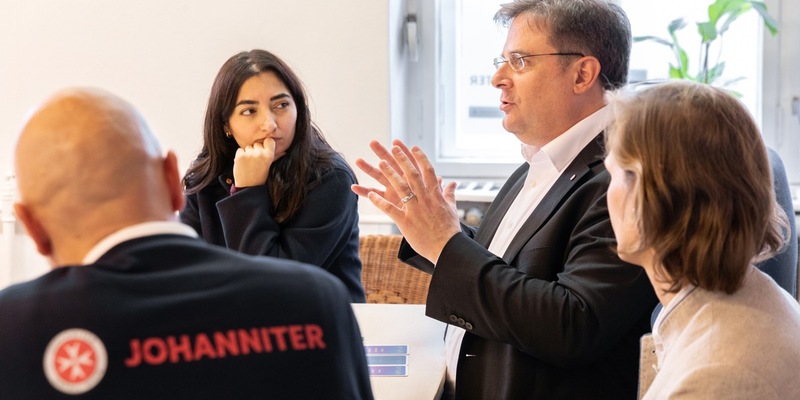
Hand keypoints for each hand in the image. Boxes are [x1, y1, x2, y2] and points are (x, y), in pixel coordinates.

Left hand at [233, 138, 275, 186]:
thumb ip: (275, 157)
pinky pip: (240, 150)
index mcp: (269, 155)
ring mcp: (249, 154)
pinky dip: (240, 155)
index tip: (264, 150)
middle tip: (255, 161)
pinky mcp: (240, 156)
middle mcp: (260, 153)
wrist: (248, 187)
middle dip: (256, 150)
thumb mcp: (269, 166)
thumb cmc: (259, 177)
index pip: (269, 140)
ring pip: (248, 147)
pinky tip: (243, 163)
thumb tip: (284, 152)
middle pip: (257, 143)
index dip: (266, 144)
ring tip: (249, 164)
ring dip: (247, 153)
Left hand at [353, 141, 460, 263]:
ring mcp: (415, 210)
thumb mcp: (451, 208)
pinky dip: (379, 202)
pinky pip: (390, 210)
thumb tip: (453, 183)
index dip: (420, 157)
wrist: (448, 248)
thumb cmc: (450, 229)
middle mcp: (425, 199)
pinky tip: (369, 195)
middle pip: (413, 175)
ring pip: (401, 188)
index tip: (413, 147)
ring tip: (380, 163)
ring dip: (390, 174)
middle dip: (402, 160)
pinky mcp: (406, 222)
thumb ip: (450, 194)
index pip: (428, 171)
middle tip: (392, 148)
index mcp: (436, 195)